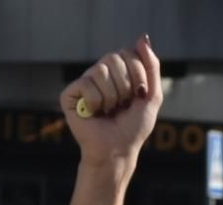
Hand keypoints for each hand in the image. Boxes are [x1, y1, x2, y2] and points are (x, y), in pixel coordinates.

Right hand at [61, 36, 162, 169]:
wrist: (117, 150)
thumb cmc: (133, 127)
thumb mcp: (152, 95)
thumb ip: (151, 65)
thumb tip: (141, 38)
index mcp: (118, 71)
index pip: (128, 52)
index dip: (137, 74)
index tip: (137, 95)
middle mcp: (100, 73)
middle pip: (113, 57)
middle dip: (125, 85)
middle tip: (122, 105)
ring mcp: (84, 83)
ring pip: (100, 71)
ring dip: (112, 96)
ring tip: (108, 111)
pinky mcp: (70, 95)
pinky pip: (86, 84)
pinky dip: (96, 102)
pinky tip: (94, 113)